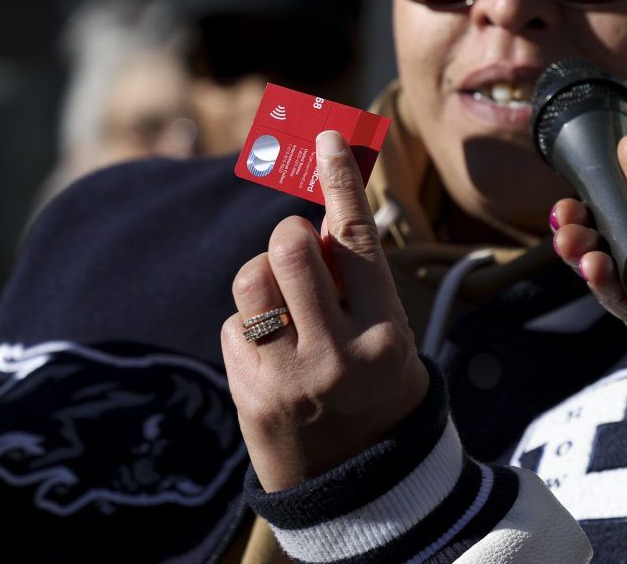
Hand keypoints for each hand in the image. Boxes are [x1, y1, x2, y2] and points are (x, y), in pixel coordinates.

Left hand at [221, 131, 428, 491]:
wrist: (361, 491)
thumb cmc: (379, 394)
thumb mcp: (391, 338)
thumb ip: (358, 281)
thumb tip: (323, 212)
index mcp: (385, 334)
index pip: (356, 241)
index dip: (341, 181)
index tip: (327, 134)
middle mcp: (338, 354)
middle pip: (288, 247)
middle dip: (287, 235)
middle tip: (297, 253)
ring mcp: (290, 377)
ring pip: (250, 277)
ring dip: (263, 277)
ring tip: (283, 306)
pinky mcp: (251, 394)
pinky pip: (235, 324)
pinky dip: (250, 328)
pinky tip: (272, 356)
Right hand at [551, 136, 626, 389]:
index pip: (612, 219)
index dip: (586, 210)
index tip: (570, 199)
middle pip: (603, 257)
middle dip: (575, 240)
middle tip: (567, 225)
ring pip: (616, 294)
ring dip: (591, 273)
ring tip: (583, 252)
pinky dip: (625, 306)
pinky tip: (610, 280)